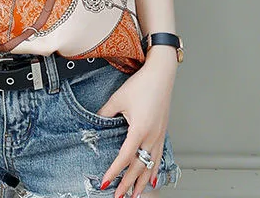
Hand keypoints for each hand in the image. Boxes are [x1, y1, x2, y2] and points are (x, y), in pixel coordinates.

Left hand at [96, 55, 176, 197]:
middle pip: (139, 167)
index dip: (114, 171)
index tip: (106, 183)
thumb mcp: (118, 98)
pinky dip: (154, 170)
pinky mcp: (162, 132)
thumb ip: (105, 113)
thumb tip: (96, 122)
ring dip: (142, 182)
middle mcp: (151, 136)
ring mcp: (159, 135)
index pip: (124, 157)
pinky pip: (158, 157)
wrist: (161, 74)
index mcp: (140, 129)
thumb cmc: (142, 84)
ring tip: (135, 196)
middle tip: (119, 197)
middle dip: (128, 184)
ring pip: (150, 165)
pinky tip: (152, 179)